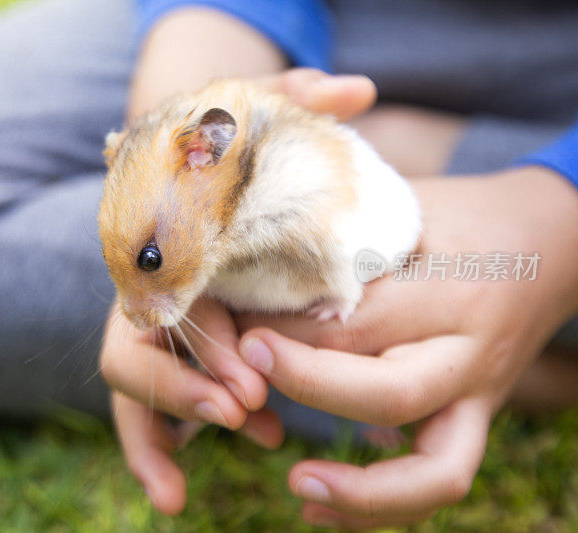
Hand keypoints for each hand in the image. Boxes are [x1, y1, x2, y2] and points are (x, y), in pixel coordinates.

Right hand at [102, 68, 377, 514]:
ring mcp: (155, 320)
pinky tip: (179, 484)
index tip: (250, 391)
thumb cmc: (233, 144)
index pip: (158, 310)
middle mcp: (144, 286)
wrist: (206, 162)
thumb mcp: (260, 115)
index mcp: (156, 242)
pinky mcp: (173, 345)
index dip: (201, 355)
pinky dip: (161, 440)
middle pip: (131, 358)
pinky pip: (153, 401)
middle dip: (182, 398)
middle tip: (245, 422)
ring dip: (164, 434)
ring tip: (178, 494)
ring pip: (134, 390)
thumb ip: (298, 100)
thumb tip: (358, 90)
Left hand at [236, 166, 577, 527]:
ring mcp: (481, 397)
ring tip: (296, 486)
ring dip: (363, 494)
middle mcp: (470, 353)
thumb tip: (250, 272)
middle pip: (390, 393)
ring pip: (436, 470)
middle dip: (308, 387)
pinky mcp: (478, 418)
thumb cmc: (461, 215)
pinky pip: (441, 478)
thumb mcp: (404, 208)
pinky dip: (384, 506)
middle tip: (246, 367)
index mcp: (450, 290)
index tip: (235, 324)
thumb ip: (343, 240)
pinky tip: (321, 507)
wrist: (550, 238)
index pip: (357, 322)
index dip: (287, 332)